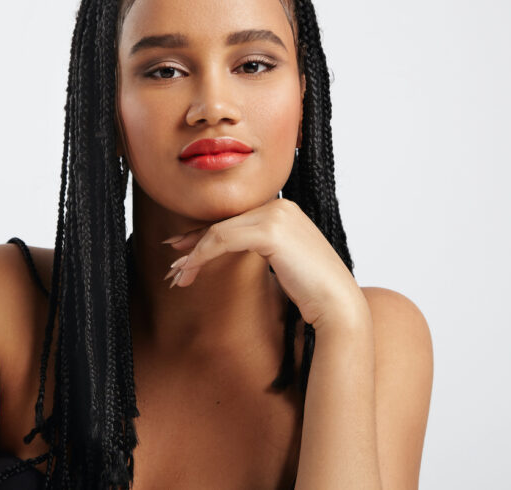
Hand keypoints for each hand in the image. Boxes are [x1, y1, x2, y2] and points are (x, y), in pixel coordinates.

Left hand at [162, 197, 366, 330]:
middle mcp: (280, 205)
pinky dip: (201, 256)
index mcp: (284, 210)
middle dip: (194, 244)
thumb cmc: (313, 290)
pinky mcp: (270, 231)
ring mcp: (276, 215)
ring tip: (177, 277)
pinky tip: (189, 273)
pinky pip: (223, 240)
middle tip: (173, 266)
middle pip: (224, 223)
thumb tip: (231, 249)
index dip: (205, 234)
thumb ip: (263, 247)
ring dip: (193, 255)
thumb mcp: (284, 261)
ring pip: (219, 231)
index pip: (235, 219)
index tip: (183, 249)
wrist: (338, 304)